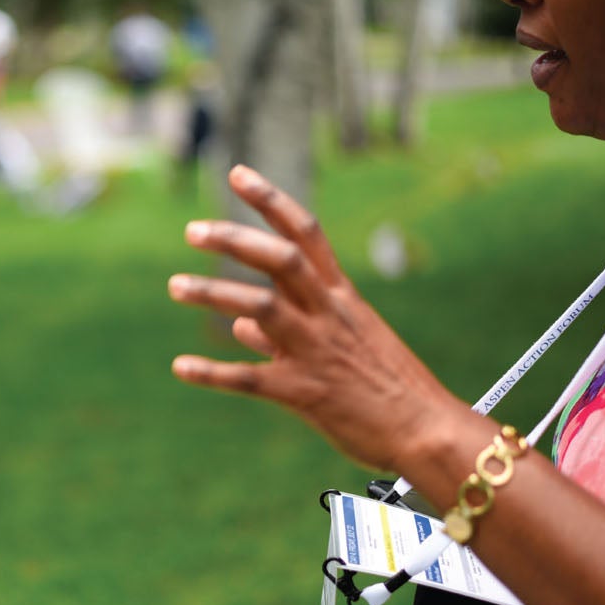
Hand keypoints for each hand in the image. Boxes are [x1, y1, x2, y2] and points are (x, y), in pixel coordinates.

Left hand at [167, 165, 466, 470]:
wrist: (428, 431)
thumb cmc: (391, 387)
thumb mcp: (348, 343)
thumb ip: (289, 329)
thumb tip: (241, 327)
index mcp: (343, 296)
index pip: (306, 233)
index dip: (270, 200)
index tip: (237, 173)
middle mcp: (328, 315)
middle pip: (280, 259)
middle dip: (235, 239)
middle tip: (193, 230)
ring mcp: (316, 351)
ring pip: (259, 309)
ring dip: (213, 294)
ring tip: (176, 286)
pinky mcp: (304, 392)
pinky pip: (250, 378)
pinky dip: (211, 372)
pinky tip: (181, 367)